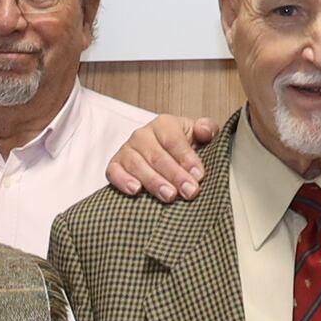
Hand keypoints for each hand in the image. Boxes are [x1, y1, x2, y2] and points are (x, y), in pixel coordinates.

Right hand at [101, 111, 216, 202]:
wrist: (162, 154)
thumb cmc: (181, 147)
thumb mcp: (197, 135)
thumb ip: (206, 129)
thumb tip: (205, 131)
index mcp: (164, 124)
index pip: (173, 140)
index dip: (187, 158)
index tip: (199, 175)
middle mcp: (142, 135)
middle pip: (157, 155)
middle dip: (175, 175)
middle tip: (189, 191)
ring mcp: (127, 150)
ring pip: (137, 165)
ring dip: (153, 181)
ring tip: (169, 196)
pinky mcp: (115, 164)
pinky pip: (114, 171)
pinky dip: (123, 180)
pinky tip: (135, 190)